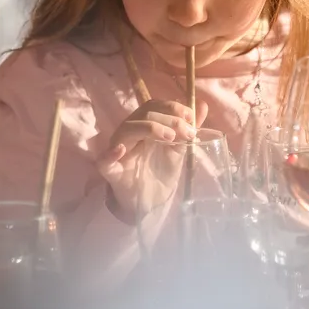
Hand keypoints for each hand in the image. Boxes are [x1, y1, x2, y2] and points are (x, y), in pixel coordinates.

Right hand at [96, 99, 208, 220]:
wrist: (151, 202)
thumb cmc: (160, 172)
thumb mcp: (178, 149)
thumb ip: (187, 129)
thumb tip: (203, 105)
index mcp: (143, 124)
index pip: (154, 106)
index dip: (172, 108)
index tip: (191, 117)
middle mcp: (128, 132)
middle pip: (144, 114)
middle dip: (169, 119)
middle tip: (187, 132)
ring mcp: (117, 149)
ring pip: (128, 129)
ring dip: (150, 128)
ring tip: (170, 138)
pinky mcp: (110, 170)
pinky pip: (104, 159)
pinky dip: (112, 153)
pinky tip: (121, 150)